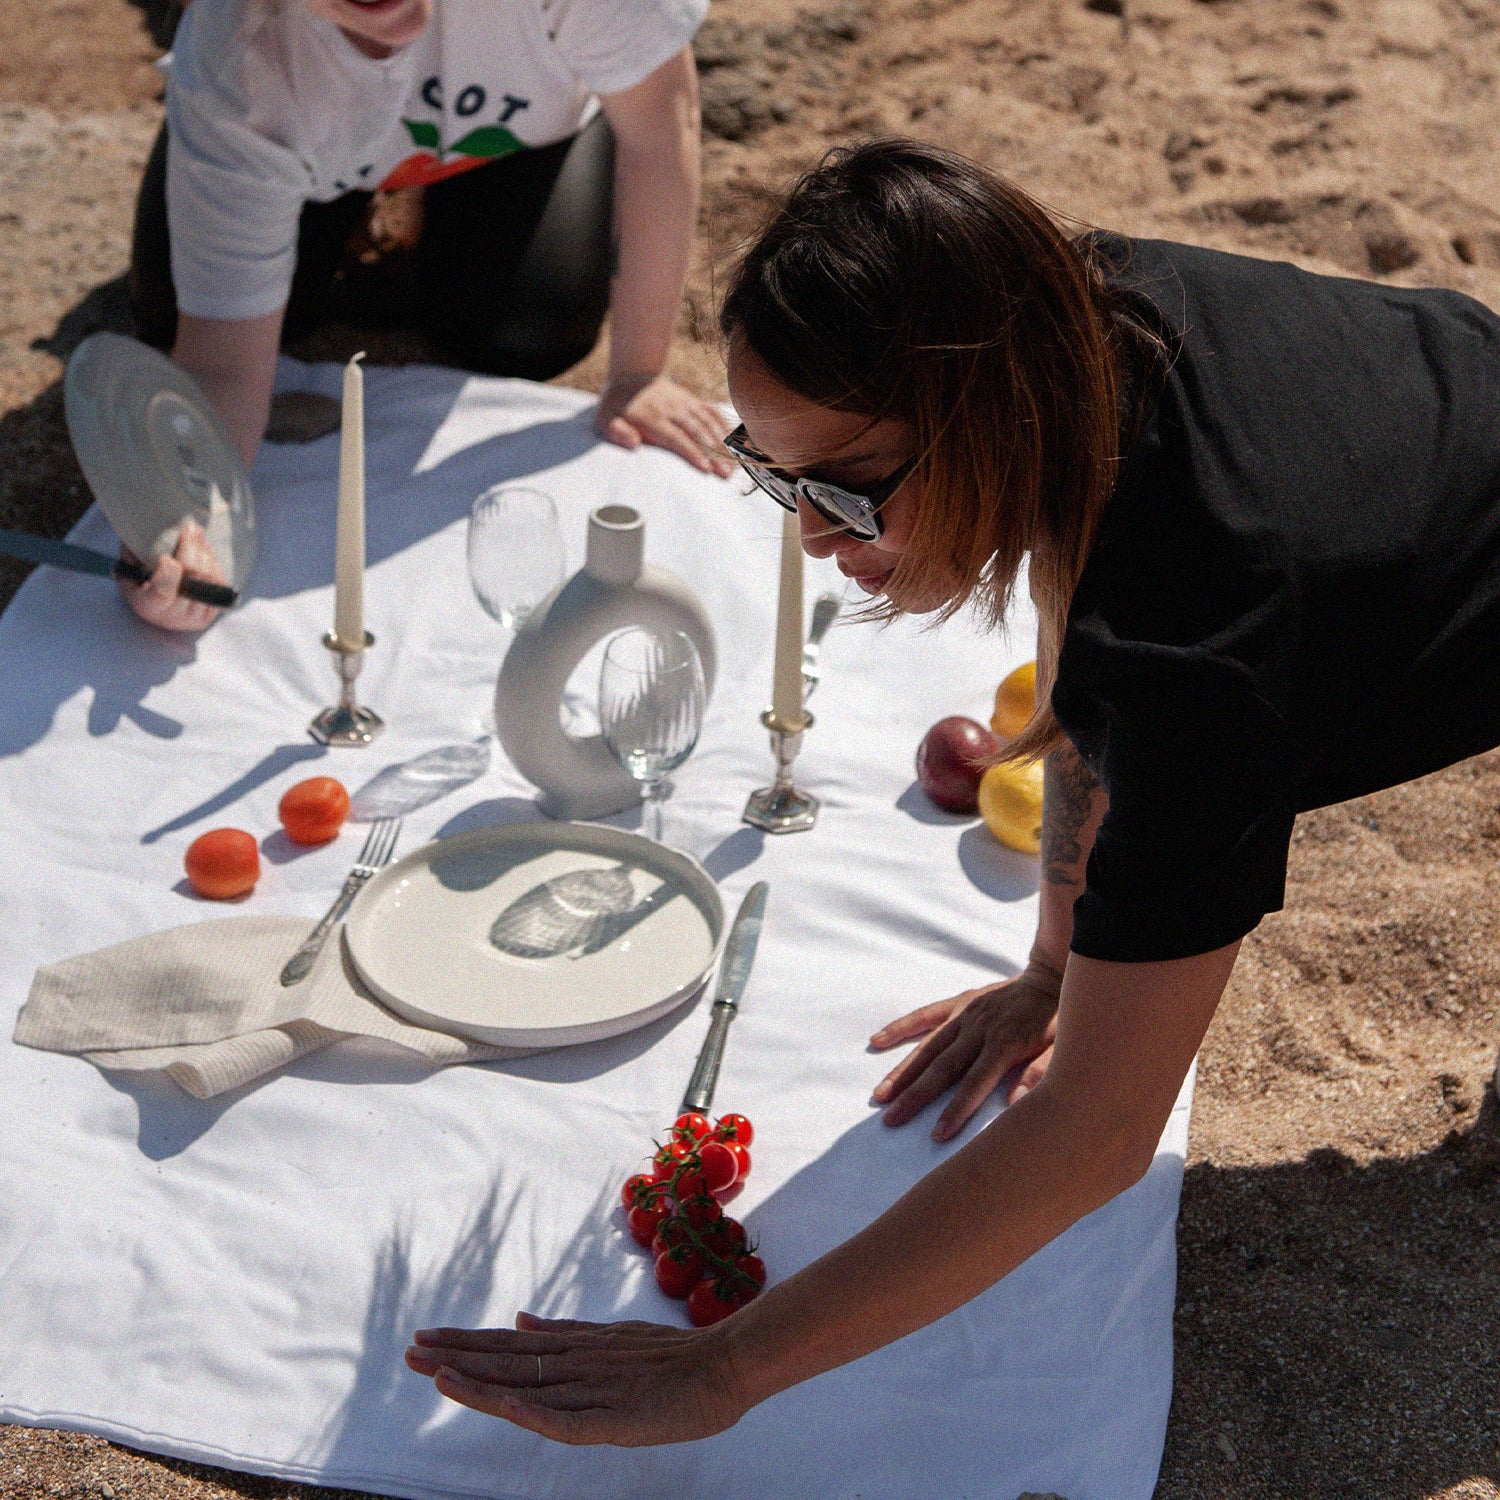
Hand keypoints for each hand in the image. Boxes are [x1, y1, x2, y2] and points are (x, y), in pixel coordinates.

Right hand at [120, 518, 227, 632]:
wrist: (160, 604)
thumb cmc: (139, 581)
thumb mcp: (128, 568)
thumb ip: (133, 553)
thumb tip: (144, 532)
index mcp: (149, 606)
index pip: (163, 592)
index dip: (168, 573)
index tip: (166, 557)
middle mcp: (176, 616)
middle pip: (193, 579)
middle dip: (191, 548)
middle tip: (188, 526)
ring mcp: (197, 614)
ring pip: (209, 577)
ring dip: (203, 550)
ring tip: (194, 530)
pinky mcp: (213, 609)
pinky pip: (219, 581)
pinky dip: (212, 560)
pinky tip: (202, 547)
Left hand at [405, 1312, 747, 1445]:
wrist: (726, 1363)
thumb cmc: (673, 1357)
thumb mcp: (611, 1340)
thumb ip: (564, 1333)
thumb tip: (519, 1321)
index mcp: (575, 1349)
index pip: (509, 1347)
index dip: (466, 1344)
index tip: (426, 1339)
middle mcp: (575, 1363)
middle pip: (506, 1361)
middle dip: (456, 1356)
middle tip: (410, 1348)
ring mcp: (592, 1389)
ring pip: (524, 1385)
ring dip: (477, 1379)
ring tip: (433, 1370)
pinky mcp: (613, 1419)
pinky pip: (564, 1420)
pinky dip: (530, 1411)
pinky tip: (501, 1405)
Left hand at [594, 373, 734, 477]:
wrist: (633, 376)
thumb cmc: (617, 406)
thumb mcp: (605, 419)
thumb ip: (617, 432)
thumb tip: (634, 443)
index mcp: (653, 419)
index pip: (676, 437)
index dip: (692, 452)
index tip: (705, 468)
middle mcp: (673, 410)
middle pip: (697, 433)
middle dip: (713, 454)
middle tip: (726, 474)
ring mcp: (685, 404)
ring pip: (708, 424)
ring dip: (722, 444)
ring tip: (733, 464)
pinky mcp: (693, 402)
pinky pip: (712, 413)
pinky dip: (724, 426)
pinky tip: (735, 441)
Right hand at [870, 964, 1063, 1140]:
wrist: (1055, 976)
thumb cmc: (1063, 1020)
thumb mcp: (1065, 1049)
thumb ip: (1041, 1074)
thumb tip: (1016, 1104)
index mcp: (1004, 1043)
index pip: (974, 1083)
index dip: (955, 1110)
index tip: (936, 1134)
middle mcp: (979, 1029)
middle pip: (942, 1068)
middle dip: (916, 1096)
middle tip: (891, 1119)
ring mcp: (967, 1015)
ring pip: (928, 1047)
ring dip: (903, 1072)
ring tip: (881, 1095)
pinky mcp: (961, 1004)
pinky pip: (926, 1016)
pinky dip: (902, 1027)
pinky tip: (878, 1040)